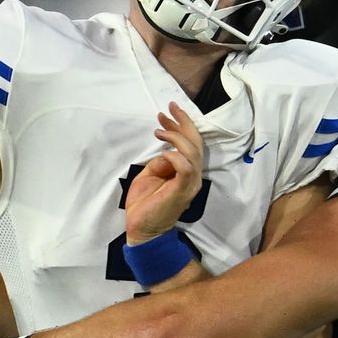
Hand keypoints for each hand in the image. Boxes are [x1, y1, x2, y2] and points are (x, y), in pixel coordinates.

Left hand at [125, 102, 204, 243]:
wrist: (142, 229)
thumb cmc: (145, 204)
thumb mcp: (151, 174)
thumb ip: (161, 162)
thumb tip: (166, 150)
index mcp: (186, 172)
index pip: (190, 144)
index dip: (180, 125)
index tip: (166, 112)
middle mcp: (193, 176)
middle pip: (196, 143)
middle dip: (183, 122)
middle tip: (169, 109)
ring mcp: (190, 184)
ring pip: (193, 153)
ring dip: (176, 137)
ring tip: (159, 130)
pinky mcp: (182, 191)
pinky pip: (186, 168)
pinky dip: (176, 156)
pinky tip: (164, 151)